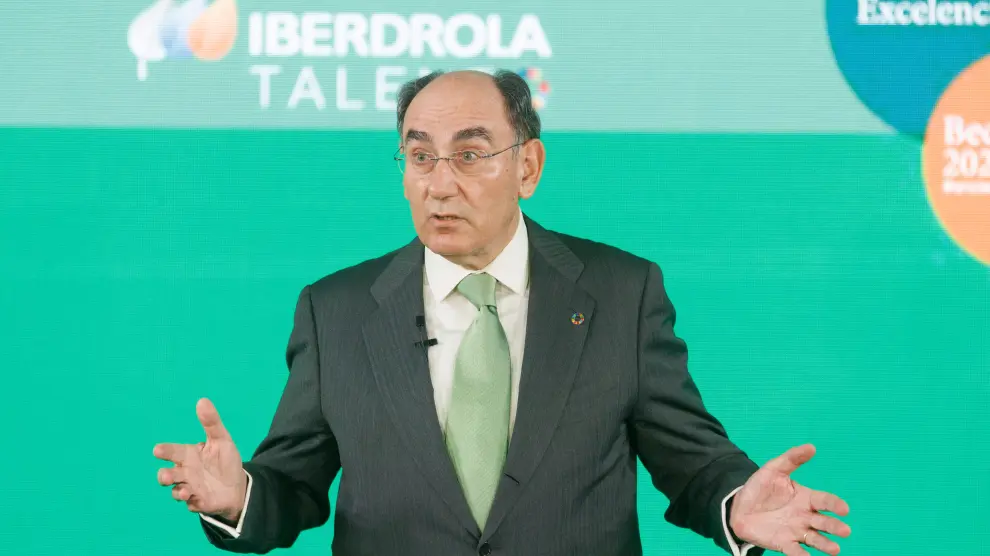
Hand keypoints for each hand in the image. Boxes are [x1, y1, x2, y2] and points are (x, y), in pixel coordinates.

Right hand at [154, 398, 246, 522]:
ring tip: (185, 491)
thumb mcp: (222, 439)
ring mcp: (190, 488)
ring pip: (176, 492)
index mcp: (188, 455)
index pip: (172, 452)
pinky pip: (192, 505)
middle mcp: (185, 472)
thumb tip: (202, 400)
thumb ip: (211, 422)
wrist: (237, 485)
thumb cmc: (224, 461)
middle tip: (166, 476)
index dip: (165, 451)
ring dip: (178, 492)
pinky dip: (193, 503)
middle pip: (167, 475)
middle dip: (164, 476)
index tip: (157, 450)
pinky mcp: (198, 502)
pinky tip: (198, 500)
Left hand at [729, 444, 850, 554]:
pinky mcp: (784, 543)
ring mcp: (796, 531)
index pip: (825, 501)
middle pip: (824, 522)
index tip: (844, 509)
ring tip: (835, 549)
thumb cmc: (760, 488)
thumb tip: (811, 447)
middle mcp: (806, 516)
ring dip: (825, 544)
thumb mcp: (773, 469)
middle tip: (845, 531)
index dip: (835, 504)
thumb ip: (792, 458)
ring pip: (815, 539)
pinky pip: (795, 551)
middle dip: (835, 526)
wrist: (739, 507)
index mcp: (806, 498)